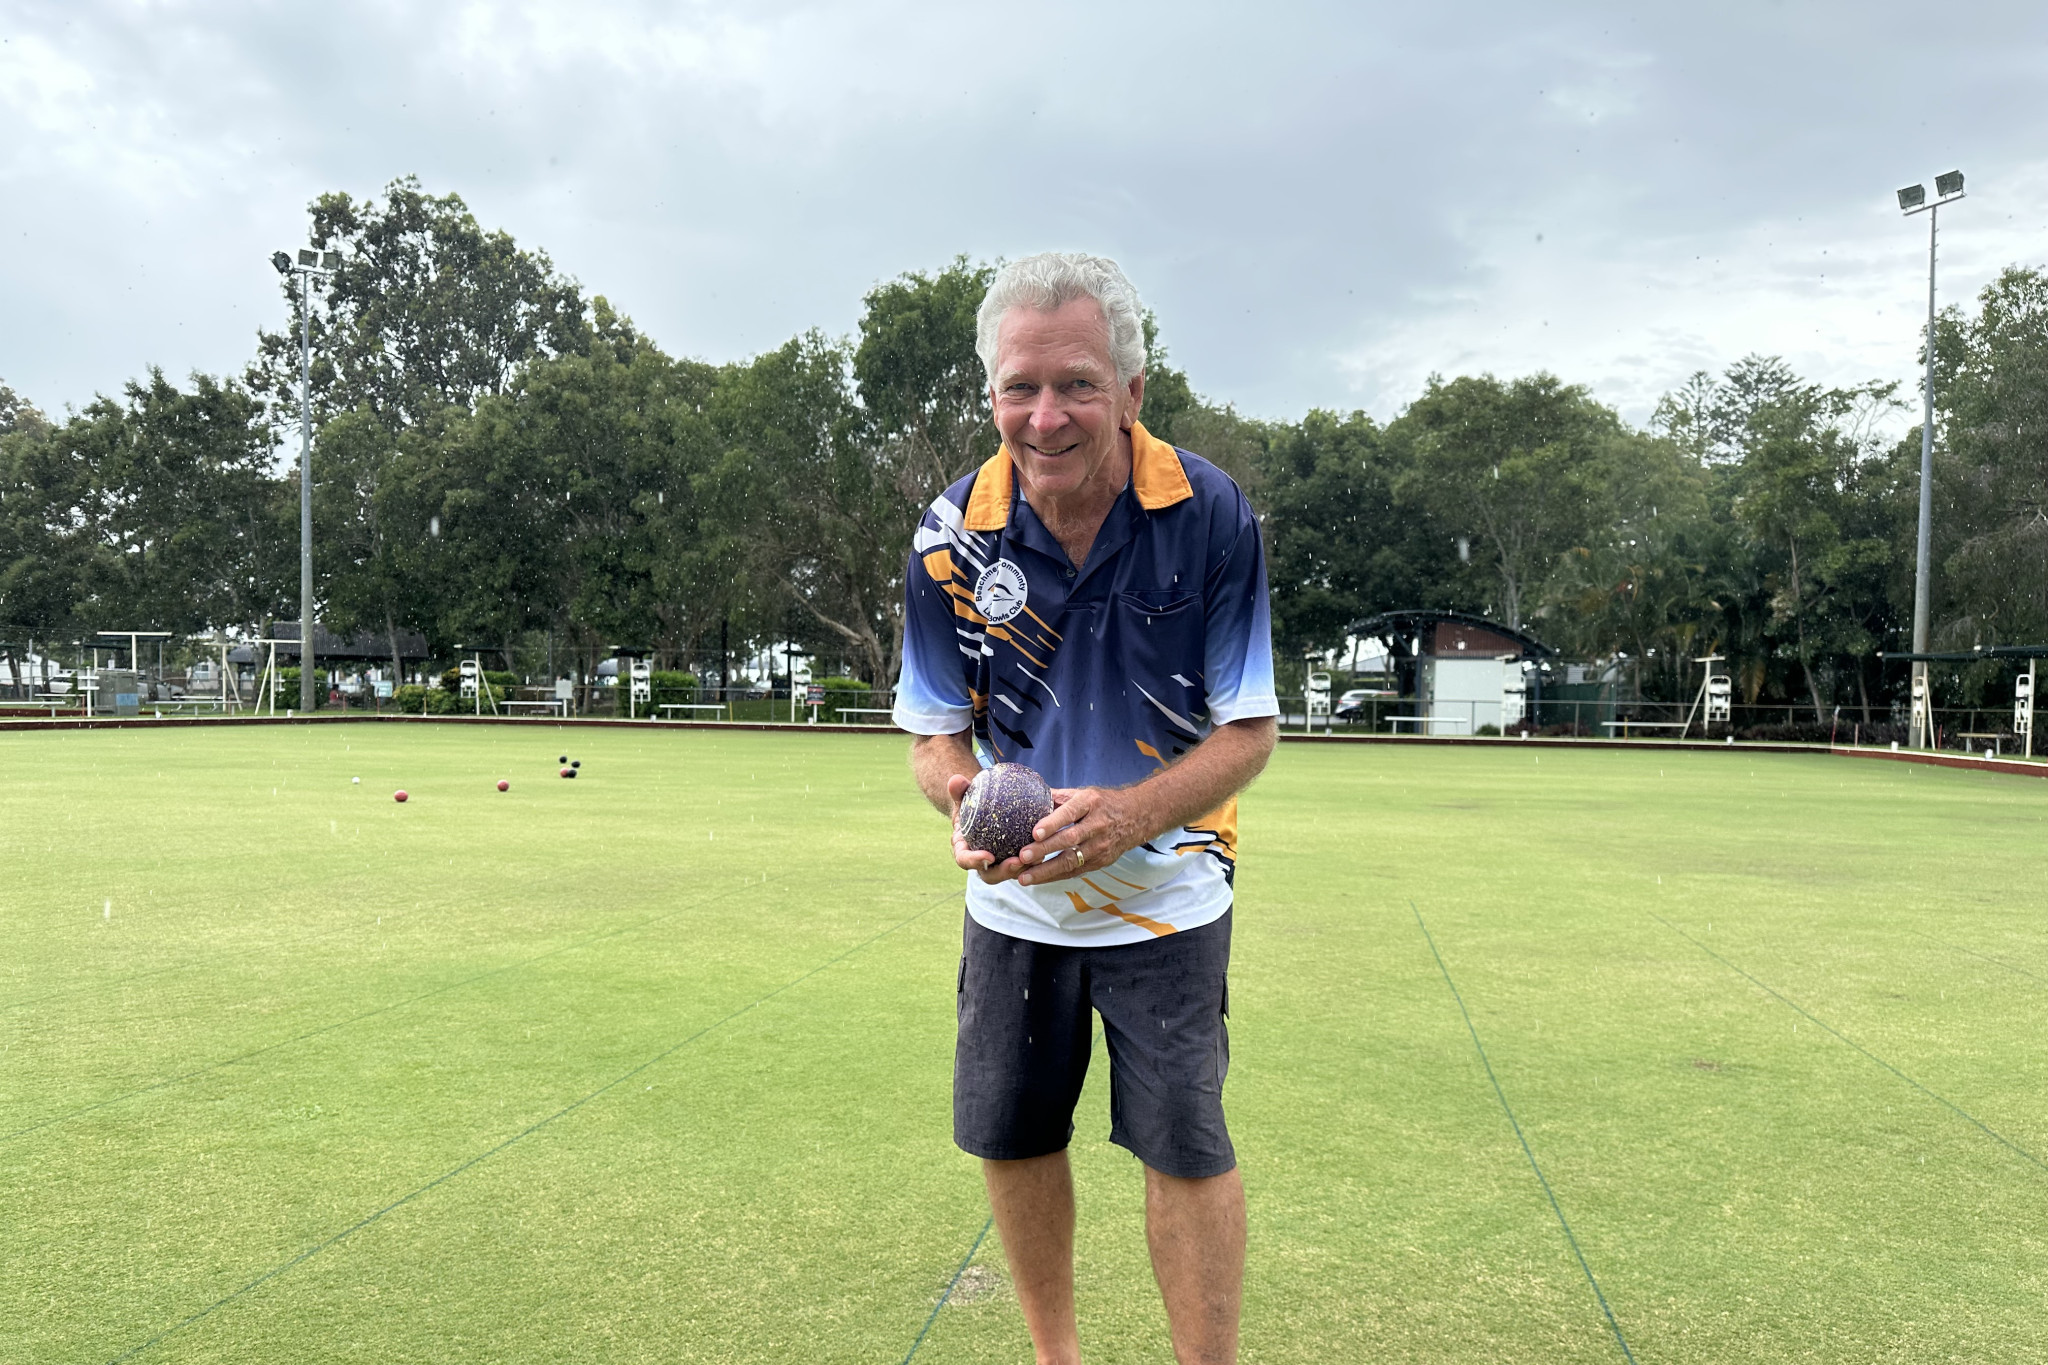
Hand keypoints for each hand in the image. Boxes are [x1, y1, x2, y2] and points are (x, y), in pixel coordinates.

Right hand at [947, 773, 1028, 884]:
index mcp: (963, 849)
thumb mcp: (964, 796)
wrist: (980, 811)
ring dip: (1023, 869)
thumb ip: (959, 790)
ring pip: (1009, 873)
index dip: (975, 862)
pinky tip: (1046, 850)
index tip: (988, 856)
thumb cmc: (969, 804)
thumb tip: (956, 779)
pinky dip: (1033, 861)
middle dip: (1003, 871)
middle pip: (989, 874)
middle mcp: (979, 862)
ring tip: (1037, 857)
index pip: (965, 860)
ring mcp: (997, 864)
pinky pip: (1023, 865)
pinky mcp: (1012, 862)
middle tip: (1017, 861)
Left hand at [1015, 786, 1146, 886]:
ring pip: (1072, 861)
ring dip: (1046, 870)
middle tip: (1023, 857)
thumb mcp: (1083, 794)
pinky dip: (1056, 876)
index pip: (1070, 813)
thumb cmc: (1102, 804)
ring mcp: (1100, 846)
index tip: (1035, 832)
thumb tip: (1028, 798)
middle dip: (1044, 850)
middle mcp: (1097, 825)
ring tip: (1025, 877)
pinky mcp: (1101, 861)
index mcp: (1090, 803)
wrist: (1136, 817)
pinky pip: (1076, 871)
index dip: (1052, 823)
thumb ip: (1057, 797)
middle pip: (1069, 840)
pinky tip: (1039, 879)